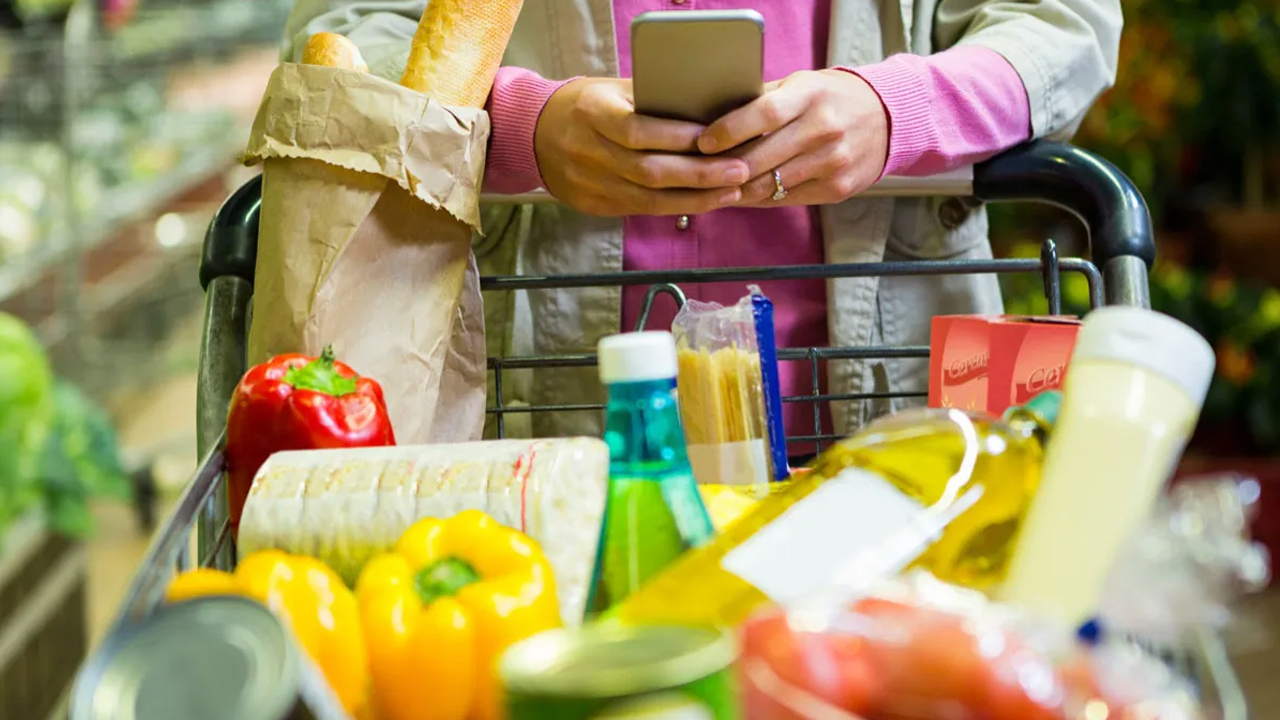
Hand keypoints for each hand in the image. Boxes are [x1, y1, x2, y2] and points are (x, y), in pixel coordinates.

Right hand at [534, 78, 748, 216]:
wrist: (533, 134)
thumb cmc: (586, 105)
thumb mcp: (612, 91)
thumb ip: (651, 101)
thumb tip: (707, 111)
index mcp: (592, 112)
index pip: (638, 130)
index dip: (678, 138)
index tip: (717, 138)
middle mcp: (587, 151)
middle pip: (649, 170)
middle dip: (700, 174)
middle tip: (739, 171)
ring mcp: (587, 183)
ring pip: (648, 199)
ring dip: (696, 198)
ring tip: (732, 192)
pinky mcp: (592, 205)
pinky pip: (640, 209)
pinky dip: (676, 207)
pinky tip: (704, 202)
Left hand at [697, 69, 889, 206]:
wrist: (888, 118)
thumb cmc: (831, 99)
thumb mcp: (801, 85)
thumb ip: (762, 99)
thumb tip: (713, 116)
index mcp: (810, 96)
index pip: (762, 114)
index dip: (728, 131)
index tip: (704, 142)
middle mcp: (824, 129)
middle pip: (762, 158)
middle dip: (725, 169)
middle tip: (700, 173)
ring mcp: (833, 161)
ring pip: (771, 185)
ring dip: (738, 190)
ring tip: (714, 188)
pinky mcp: (837, 187)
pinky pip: (788, 198)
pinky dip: (762, 199)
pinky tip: (744, 195)